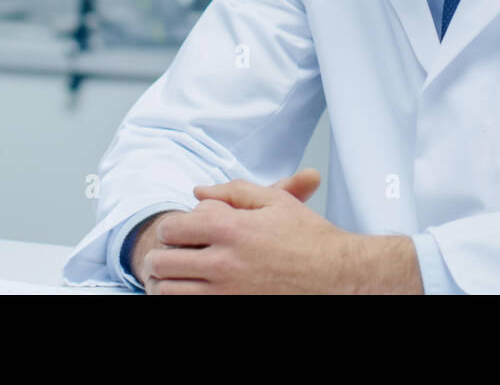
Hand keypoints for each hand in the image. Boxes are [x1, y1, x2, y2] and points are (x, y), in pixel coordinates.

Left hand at [134, 170, 420, 293]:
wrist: (338, 275)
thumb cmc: (310, 238)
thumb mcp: (275, 201)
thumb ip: (233, 191)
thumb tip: (197, 190)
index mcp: (230, 228)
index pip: (171, 228)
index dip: (170, 228)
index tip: (178, 232)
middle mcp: (222, 262)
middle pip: (162, 261)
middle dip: (161, 256)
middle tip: (170, 255)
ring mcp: (225, 292)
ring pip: (168, 291)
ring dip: (167, 282)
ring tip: (178, 276)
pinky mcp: (232, 309)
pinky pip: (187, 308)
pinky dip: (184, 298)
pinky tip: (194, 291)